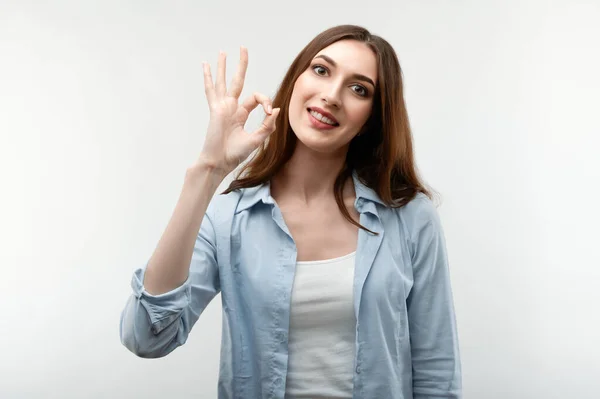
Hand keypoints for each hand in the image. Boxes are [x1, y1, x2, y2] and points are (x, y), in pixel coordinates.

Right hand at [198, 47, 279, 174]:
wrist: (220, 162)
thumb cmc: (235, 154)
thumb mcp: (256, 140)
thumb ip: (267, 126)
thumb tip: (277, 110)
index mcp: (241, 114)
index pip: (256, 98)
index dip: (266, 102)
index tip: (270, 113)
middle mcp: (231, 108)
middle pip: (237, 81)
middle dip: (241, 65)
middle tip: (243, 48)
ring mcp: (222, 107)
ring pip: (223, 82)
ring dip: (223, 67)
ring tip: (223, 52)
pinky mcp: (216, 109)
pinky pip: (210, 90)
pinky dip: (208, 77)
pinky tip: (205, 65)